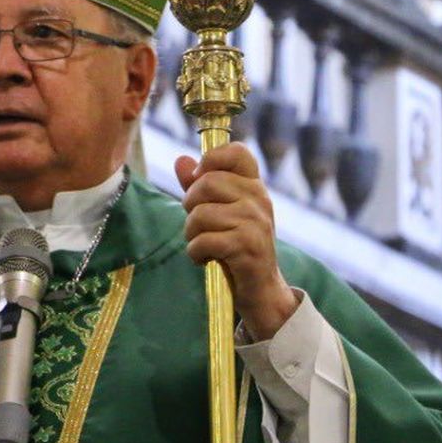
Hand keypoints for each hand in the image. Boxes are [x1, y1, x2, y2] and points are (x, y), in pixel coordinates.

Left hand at [175, 143, 296, 340]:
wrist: (260, 289)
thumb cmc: (234, 246)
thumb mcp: (218, 212)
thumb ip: (198, 186)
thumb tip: (181, 160)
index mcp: (253, 186)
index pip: (237, 152)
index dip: (212, 159)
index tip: (199, 178)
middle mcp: (259, 199)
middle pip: (206, 183)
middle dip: (190, 205)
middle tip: (198, 224)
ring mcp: (256, 222)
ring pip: (201, 214)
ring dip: (191, 234)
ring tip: (201, 244)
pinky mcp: (248, 246)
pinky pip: (204, 240)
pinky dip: (195, 253)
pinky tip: (204, 259)